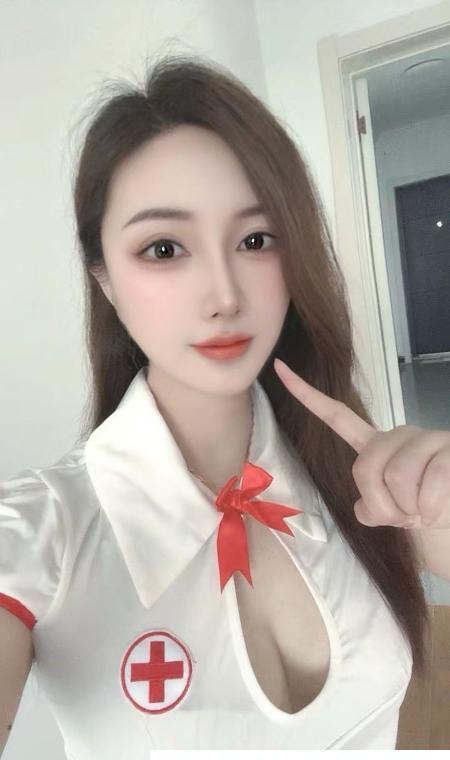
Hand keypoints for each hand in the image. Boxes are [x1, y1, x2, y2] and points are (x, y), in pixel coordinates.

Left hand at [273, 357, 449, 529]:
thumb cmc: (422, 508)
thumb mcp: (389, 512)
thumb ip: (370, 506)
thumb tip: (365, 509)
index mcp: (374, 444)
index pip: (336, 416)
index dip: (306, 395)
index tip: (278, 367)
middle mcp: (397, 434)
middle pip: (365, 468)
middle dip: (382, 504)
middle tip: (405, 513)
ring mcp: (424, 438)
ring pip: (395, 478)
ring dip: (409, 510)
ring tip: (424, 509)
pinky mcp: (448, 448)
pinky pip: (428, 484)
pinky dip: (429, 509)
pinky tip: (437, 511)